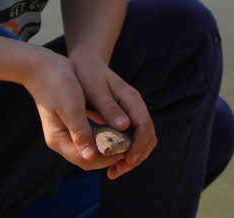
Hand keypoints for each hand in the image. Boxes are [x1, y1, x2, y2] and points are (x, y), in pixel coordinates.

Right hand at [19, 49, 121, 170]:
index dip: (107, 158)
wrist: (42, 66)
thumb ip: (81, 131)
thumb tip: (91, 156)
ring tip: (125, 139)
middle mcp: (61, 141)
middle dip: (109, 156)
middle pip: (88, 159)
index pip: (86, 160)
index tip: (126, 149)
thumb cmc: (56, 84)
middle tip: (129, 146)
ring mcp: (65, 133)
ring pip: (90, 150)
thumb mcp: (71, 107)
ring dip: (107, 148)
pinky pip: (89, 138)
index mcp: (58, 140)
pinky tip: (114, 130)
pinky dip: (102, 138)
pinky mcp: (70, 125)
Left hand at [70, 54, 156, 179]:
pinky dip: (125, 152)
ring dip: (132, 157)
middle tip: (118, 171)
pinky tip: (112, 161)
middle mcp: (135, 107)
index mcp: (131, 99)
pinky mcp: (124, 118)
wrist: (86, 63)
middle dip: (137, 156)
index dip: (138, 145)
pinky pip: (132, 138)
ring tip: (114, 171)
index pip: (144, 125)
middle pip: (148, 136)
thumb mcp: (95, 90)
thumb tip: (125, 126)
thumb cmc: (87, 75)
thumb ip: (109, 107)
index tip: (128, 160)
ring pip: (142, 140)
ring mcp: (132, 113)